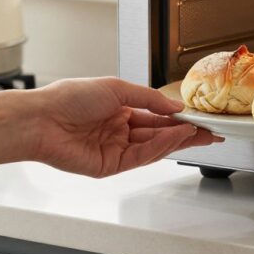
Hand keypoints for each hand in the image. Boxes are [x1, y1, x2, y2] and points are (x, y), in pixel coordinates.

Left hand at [26, 77, 219, 177]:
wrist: (42, 118)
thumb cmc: (69, 97)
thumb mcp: (116, 88)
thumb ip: (149, 99)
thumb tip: (175, 106)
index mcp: (119, 110)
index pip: (157, 116)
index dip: (179, 118)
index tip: (199, 118)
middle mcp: (119, 131)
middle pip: (159, 135)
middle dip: (186, 133)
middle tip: (210, 133)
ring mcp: (115, 150)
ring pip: (153, 147)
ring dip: (176, 140)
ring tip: (196, 132)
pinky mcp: (109, 166)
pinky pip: (140, 157)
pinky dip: (159, 147)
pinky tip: (175, 137)